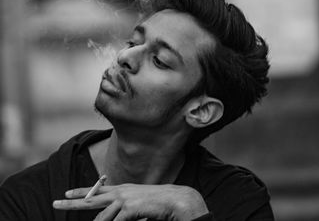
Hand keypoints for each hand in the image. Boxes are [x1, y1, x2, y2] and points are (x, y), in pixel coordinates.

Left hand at [53, 184, 208, 220]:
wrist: (175, 200)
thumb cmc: (157, 203)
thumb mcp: (137, 202)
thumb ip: (122, 208)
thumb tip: (111, 216)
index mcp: (121, 189)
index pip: (97, 189)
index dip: (81, 191)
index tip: (67, 192)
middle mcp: (120, 192)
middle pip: (91, 199)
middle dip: (71, 202)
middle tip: (56, 202)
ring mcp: (124, 199)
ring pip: (102, 218)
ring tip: (107, 220)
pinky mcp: (130, 209)